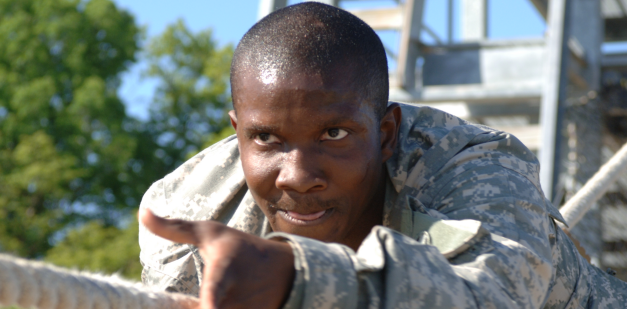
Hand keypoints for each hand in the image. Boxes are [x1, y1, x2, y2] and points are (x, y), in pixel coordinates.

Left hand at [139, 208, 294, 308]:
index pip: (214, 290)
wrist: (284, 271)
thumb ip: (174, 227)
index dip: (211, 303)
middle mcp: (235, 298)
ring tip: (217, 298)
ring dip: (203, 307)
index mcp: (224, 271)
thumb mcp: (209, 233)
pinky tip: (224, 303)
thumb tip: (142, 211)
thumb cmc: (239, 248)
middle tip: (195, 299)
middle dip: (195, 306)